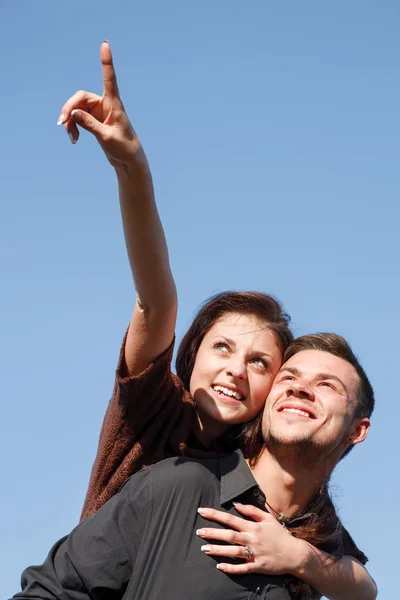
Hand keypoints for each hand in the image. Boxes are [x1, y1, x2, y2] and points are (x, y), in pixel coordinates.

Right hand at [57, 42, 147, 170]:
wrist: (129, 161)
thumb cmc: (124, 148)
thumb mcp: (107, 137)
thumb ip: (90, 125)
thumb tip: (73, 113)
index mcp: (114, 104)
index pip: (109, 79)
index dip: (106, 61)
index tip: (105, 44)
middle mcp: (105, 104)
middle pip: (80, 97)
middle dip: (69, 109)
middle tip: (62, 123)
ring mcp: (98, 112)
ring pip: (76, 109)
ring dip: (70, 121)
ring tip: (71, 137)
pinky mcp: (93, 120)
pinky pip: (77, 118)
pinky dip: (73, 127)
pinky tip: (74, 139)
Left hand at [196, 503, 306, 574]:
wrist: (294, 554)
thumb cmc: (280, 535)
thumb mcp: (268, 518)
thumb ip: (252, 510)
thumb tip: (236, 505)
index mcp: (253, 527)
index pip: (230, 518)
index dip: (215, 515)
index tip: (202, 511)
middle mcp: (252, 539)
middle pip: (229, 535)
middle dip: (212, 533)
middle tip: (198, 532)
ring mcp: (254, 554)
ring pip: (232, 551)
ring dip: (217, 550)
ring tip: (204, 548)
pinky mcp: (257, 567)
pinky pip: (241, 568)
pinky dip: (230, 567)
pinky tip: (219, 566)